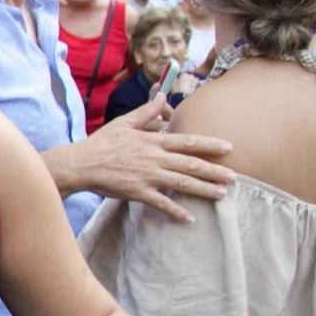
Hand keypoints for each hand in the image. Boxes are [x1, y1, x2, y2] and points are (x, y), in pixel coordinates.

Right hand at [64, 99, 234, 221]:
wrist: (81, 164)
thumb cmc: (102, 142)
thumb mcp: (124, 122)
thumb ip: (147, 111)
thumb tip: (162, 97)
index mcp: (153, 140)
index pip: (187, 142)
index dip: (210, 144)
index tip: (228, 148)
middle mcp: (155, 158)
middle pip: (191, 164)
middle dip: (215, 170)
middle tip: (234, 177)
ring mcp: (147, 176)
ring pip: (182, 183)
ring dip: (204, 189)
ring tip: (222, 194)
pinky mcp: (138, 192)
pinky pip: (161, 203)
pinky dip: (176, 211)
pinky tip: (189, 218)